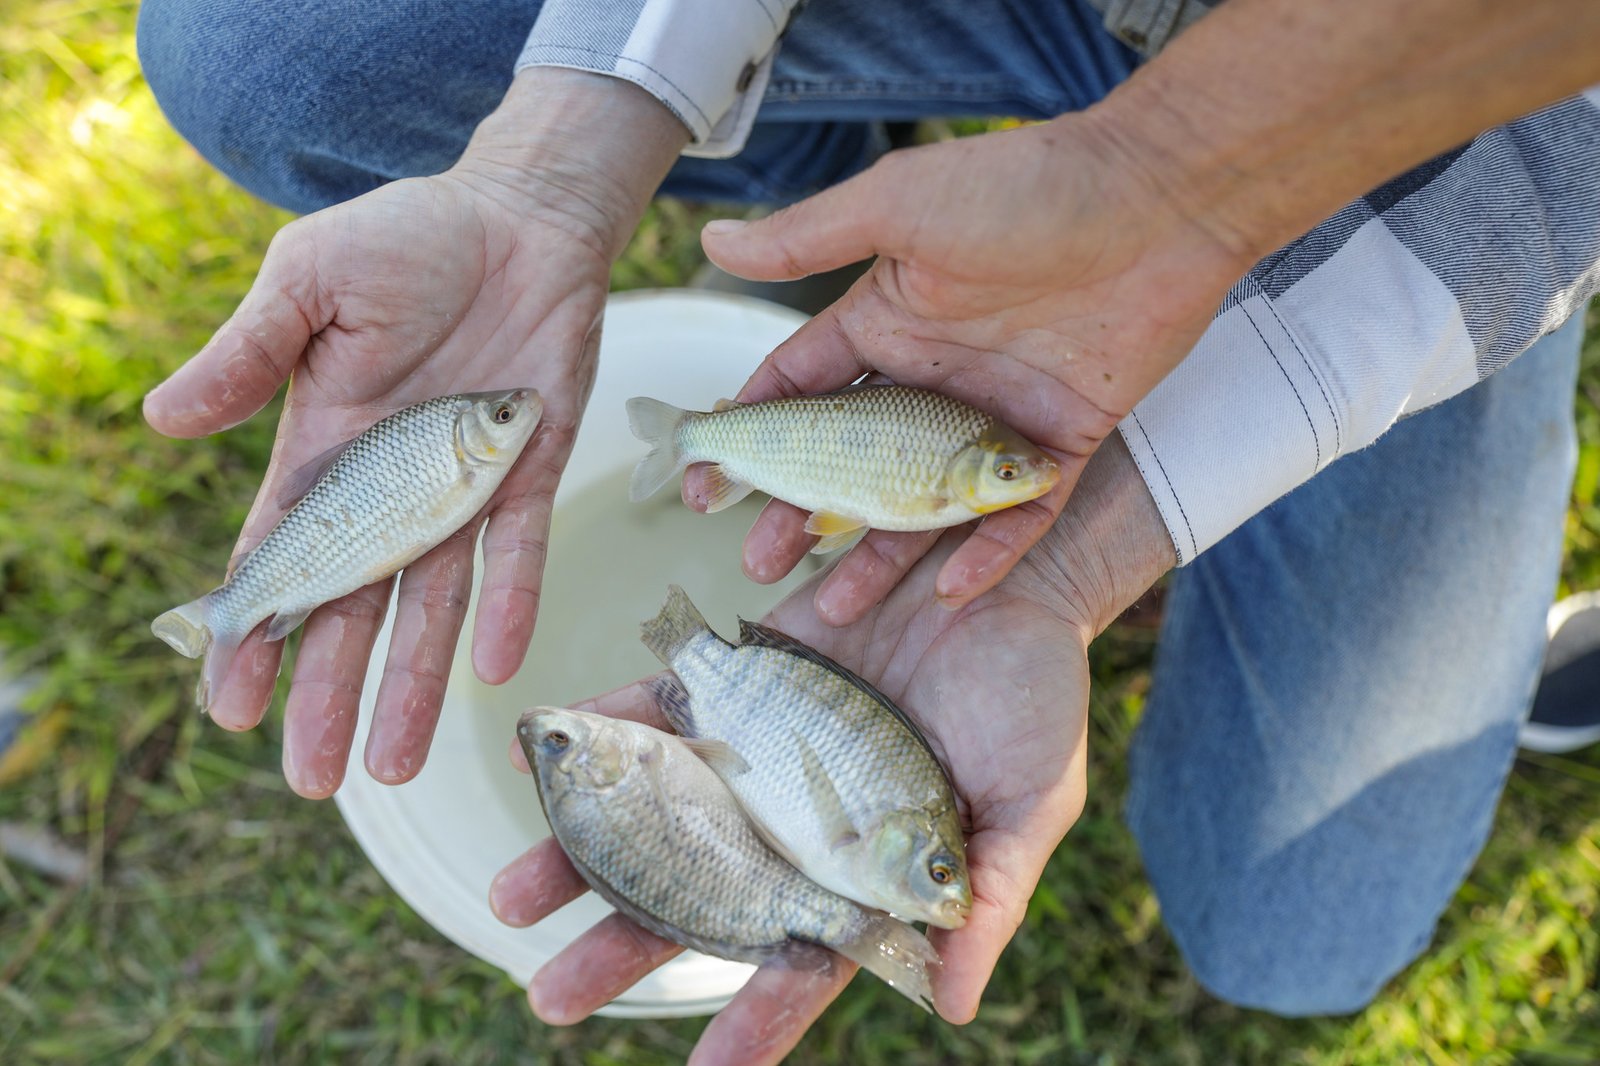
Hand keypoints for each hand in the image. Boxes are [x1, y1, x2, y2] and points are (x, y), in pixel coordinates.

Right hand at [144, 70, 688, 796]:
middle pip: (353, 608)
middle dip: (328, 692)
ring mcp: (463, 487)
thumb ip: (249, 354)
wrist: (518, 216)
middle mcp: (391, 488)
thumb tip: (162, 420)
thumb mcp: (309, 285)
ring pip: (434, 603)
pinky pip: (519, 549)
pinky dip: (508, 603)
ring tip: (393, 768)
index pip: (281, 561)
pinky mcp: (531, 471)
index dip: (255, 635)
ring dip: (413, 682)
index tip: (229, 708)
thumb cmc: (406, 239)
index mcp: (323, 452)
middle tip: (311, 781)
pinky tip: (496, 669)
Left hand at [491, 438, 1174, 1063]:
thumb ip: (988, 896)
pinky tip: (536, 753)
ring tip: (509, 898)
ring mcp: (760, 750)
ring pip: (659, 810)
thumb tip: (953, 1006)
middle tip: (550, 999)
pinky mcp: (739, 676)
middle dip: (626, 946)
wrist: (1008, 569)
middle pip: (701, 896)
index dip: (757, 1018)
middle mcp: (795, 819)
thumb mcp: (1030, 801)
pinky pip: (656, 705)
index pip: (803, 957)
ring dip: (584, 851)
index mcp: (864, 866)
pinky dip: (598, 727)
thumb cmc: (1036, 694)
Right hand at [690, 111, 1250, 627]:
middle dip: (801, 516)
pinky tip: (950, 593)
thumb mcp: (899, 206)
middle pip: (854, 464)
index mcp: (886, 324)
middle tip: (758, 564)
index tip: (704, 487)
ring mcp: (996, 417)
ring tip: (834, 607)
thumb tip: (712, 244)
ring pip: (926, 504)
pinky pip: (1020, 517)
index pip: (800, 392)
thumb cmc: (1024, 188)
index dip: (751, 439)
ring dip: (880, 556)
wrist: (1159, 198)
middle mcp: (934, 378)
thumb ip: (806, 238)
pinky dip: (990, 555)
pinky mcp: (1061, 444)